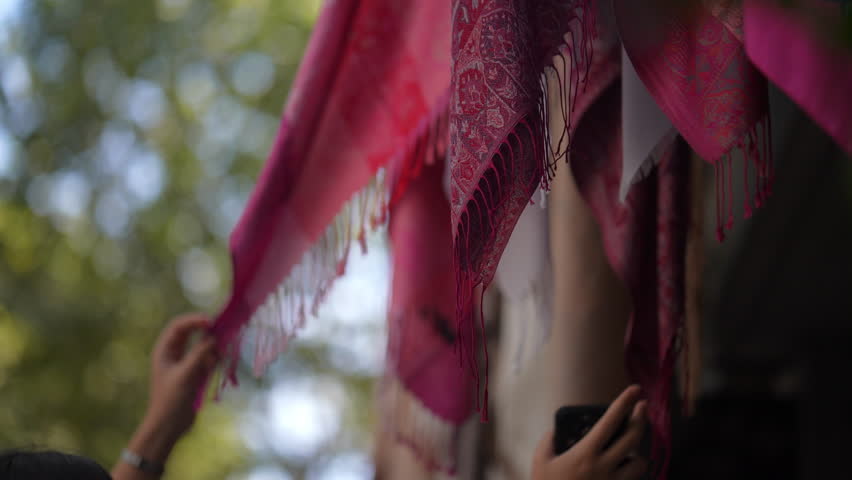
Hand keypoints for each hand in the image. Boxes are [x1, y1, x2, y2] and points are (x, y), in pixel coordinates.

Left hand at [143, 313, 217, 443]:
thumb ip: (199, 354)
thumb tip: (214, 338)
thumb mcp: (185, 375)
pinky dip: (212, 357)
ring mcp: (184, 363)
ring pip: (199, 345)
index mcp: (164, 350)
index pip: (178, 326)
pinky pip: (205, 358)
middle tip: (222, 329)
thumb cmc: (171, 399)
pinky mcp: (193, 373)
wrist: (168, 425)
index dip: (194, 320)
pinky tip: (218, 361)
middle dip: (205, 330)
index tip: (212, 321)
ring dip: (210, 344)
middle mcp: (173, 353)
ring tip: (221, 348)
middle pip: (190, 332)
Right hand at [532, 385, 647, 479]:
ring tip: (633, 447)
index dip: (624, 402)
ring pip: (641, 463)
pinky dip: (635, 472)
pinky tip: (630, 466)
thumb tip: (558, 428)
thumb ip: (549, 439)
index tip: (634, 388)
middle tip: (643, 406)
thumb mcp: (540, 459)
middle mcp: (604, 467)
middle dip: (641, 418)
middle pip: (633, 437)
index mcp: (585, 453)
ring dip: (639, 451)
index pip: (610, 421)